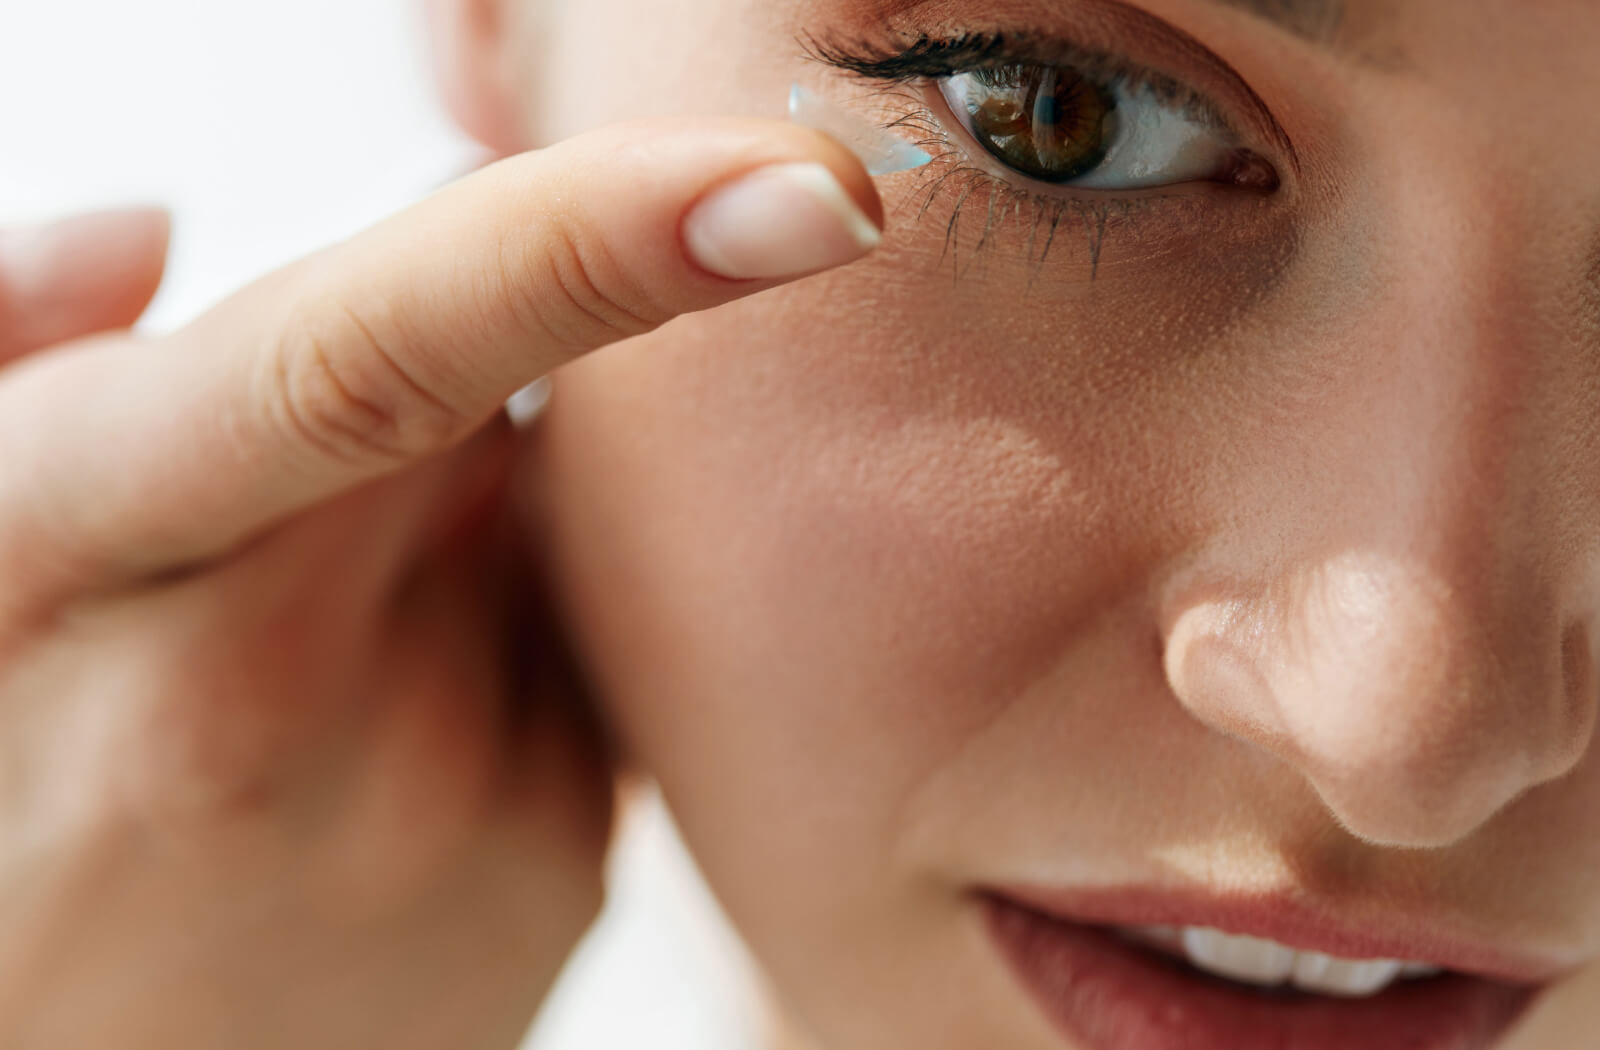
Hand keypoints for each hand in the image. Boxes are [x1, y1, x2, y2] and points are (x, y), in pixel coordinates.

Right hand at [0, 122, 880, 1049]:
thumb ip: (5, 349)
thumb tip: (152, 241)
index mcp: (92, 558)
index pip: (374, 358)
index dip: (594, 241)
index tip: (801, 191)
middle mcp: (289, 699)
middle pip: (505, 408)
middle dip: (446, 387)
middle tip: (309, 500)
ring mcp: (451, 805)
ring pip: (549, 531)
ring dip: (464, 529)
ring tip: (310, 665)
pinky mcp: (556, 867)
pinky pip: (586, 648)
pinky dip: (514, 634)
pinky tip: (389, 737)